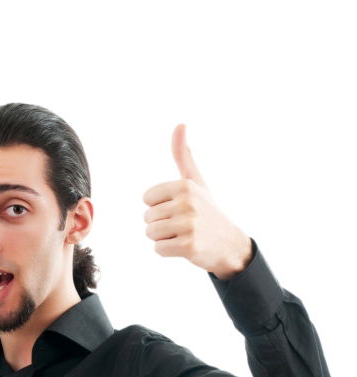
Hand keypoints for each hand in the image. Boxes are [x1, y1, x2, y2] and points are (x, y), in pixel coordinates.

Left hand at [142, 125, 252, 279]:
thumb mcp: (196, 181)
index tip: (177, 209)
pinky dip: (167, 251)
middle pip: (147, 217)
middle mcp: (187, 203)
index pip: (147, 199)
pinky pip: (159, 249)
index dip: (158, 207)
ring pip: (150, 233)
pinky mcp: (188, 246)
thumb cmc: (208, 212)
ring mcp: (189, 225)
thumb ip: (183, 156)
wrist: (230, 244)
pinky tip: (184, 247)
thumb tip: (180, 124)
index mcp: (185, 186)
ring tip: (182, 235)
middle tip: (182, 225)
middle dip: (160, 224)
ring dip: (162, 238)